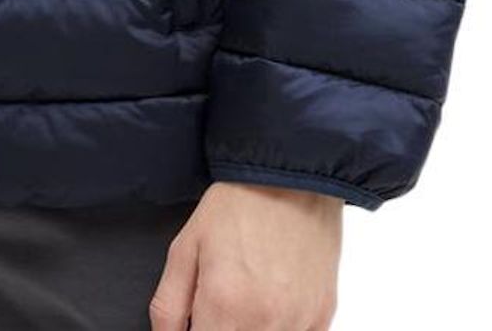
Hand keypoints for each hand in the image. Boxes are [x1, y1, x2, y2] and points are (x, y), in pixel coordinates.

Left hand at [149, 181, 342, 329]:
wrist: (292, 176)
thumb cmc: (237, 205)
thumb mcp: (186, 247)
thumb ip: (169, 306)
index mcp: (224, 306)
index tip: (197, 320)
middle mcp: (264, 322)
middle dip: (221, 328)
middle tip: (220, 306)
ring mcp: (298, 323)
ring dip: (249, 328)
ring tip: (246, 297)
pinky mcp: (322, 318)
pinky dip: (279, 327)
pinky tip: (271, 301)